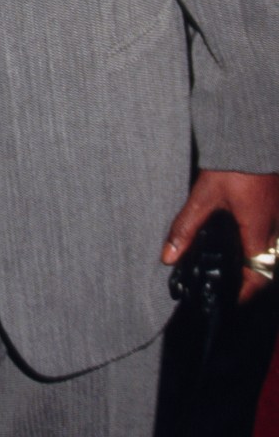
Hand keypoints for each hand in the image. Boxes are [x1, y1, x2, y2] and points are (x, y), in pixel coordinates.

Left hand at [163, 168, 278, 304]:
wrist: (252, 135)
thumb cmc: (233, 165)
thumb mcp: (204, 197)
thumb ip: (186, 227)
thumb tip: (168, 257)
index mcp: (261, 232)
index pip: (259, 277)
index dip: (244, 293)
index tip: (228, 301)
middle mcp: (277, 228)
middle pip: (267, 265)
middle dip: (248, 278)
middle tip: (225, 284)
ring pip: (273, 250)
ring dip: (254, 259)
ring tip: (230, 264)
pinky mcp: (277, 203)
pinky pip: (273, 232)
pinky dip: (257, 240)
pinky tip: (240, 236)